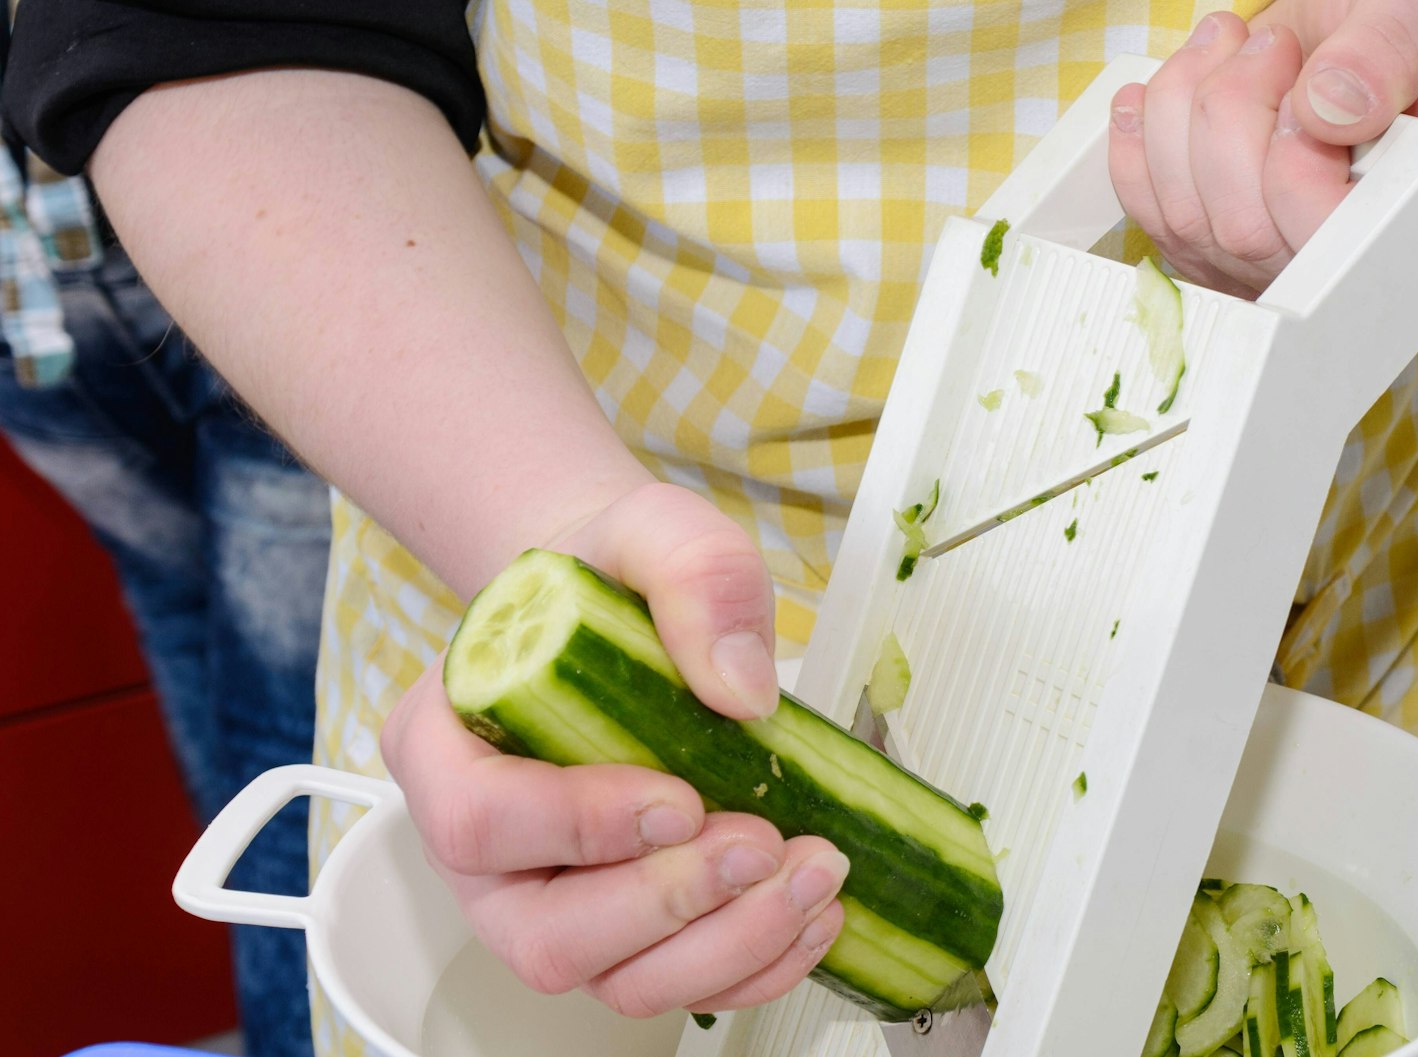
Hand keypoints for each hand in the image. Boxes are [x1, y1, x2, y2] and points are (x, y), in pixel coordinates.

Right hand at [381, 483, 848, 1015]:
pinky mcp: (618, 930)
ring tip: (808, 877)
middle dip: (669, 903)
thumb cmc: (611, 581)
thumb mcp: (654, 530)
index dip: (579, 827)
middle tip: (761, 845)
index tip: (680, 798)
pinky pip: (670, 986)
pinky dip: (752, 964)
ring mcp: (548, 899)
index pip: (479, 821)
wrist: (629, 611)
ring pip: (612, 981)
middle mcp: (481, 847)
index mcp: (444, 744)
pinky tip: (808, 911)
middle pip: (546, 934)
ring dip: (725, 947)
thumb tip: (740, 686)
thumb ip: (694, 575)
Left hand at [1109, 1, 1417, 297]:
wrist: (1366, 30)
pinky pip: (1154, 216)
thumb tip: (1324, 110)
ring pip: (1191, 222)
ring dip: (1182, 113)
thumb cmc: (1413, 27)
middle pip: (1249, 234)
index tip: (1305, 75)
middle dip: (1232, 114)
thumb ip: (1390, 54)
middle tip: (1269, 42)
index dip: (1297, 161)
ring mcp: (1277, 268)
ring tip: (1227, 43)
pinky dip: (1139, 144)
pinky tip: (1158, 92)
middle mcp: (1354, 270)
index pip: (1340, 244)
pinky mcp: (1218, 248)